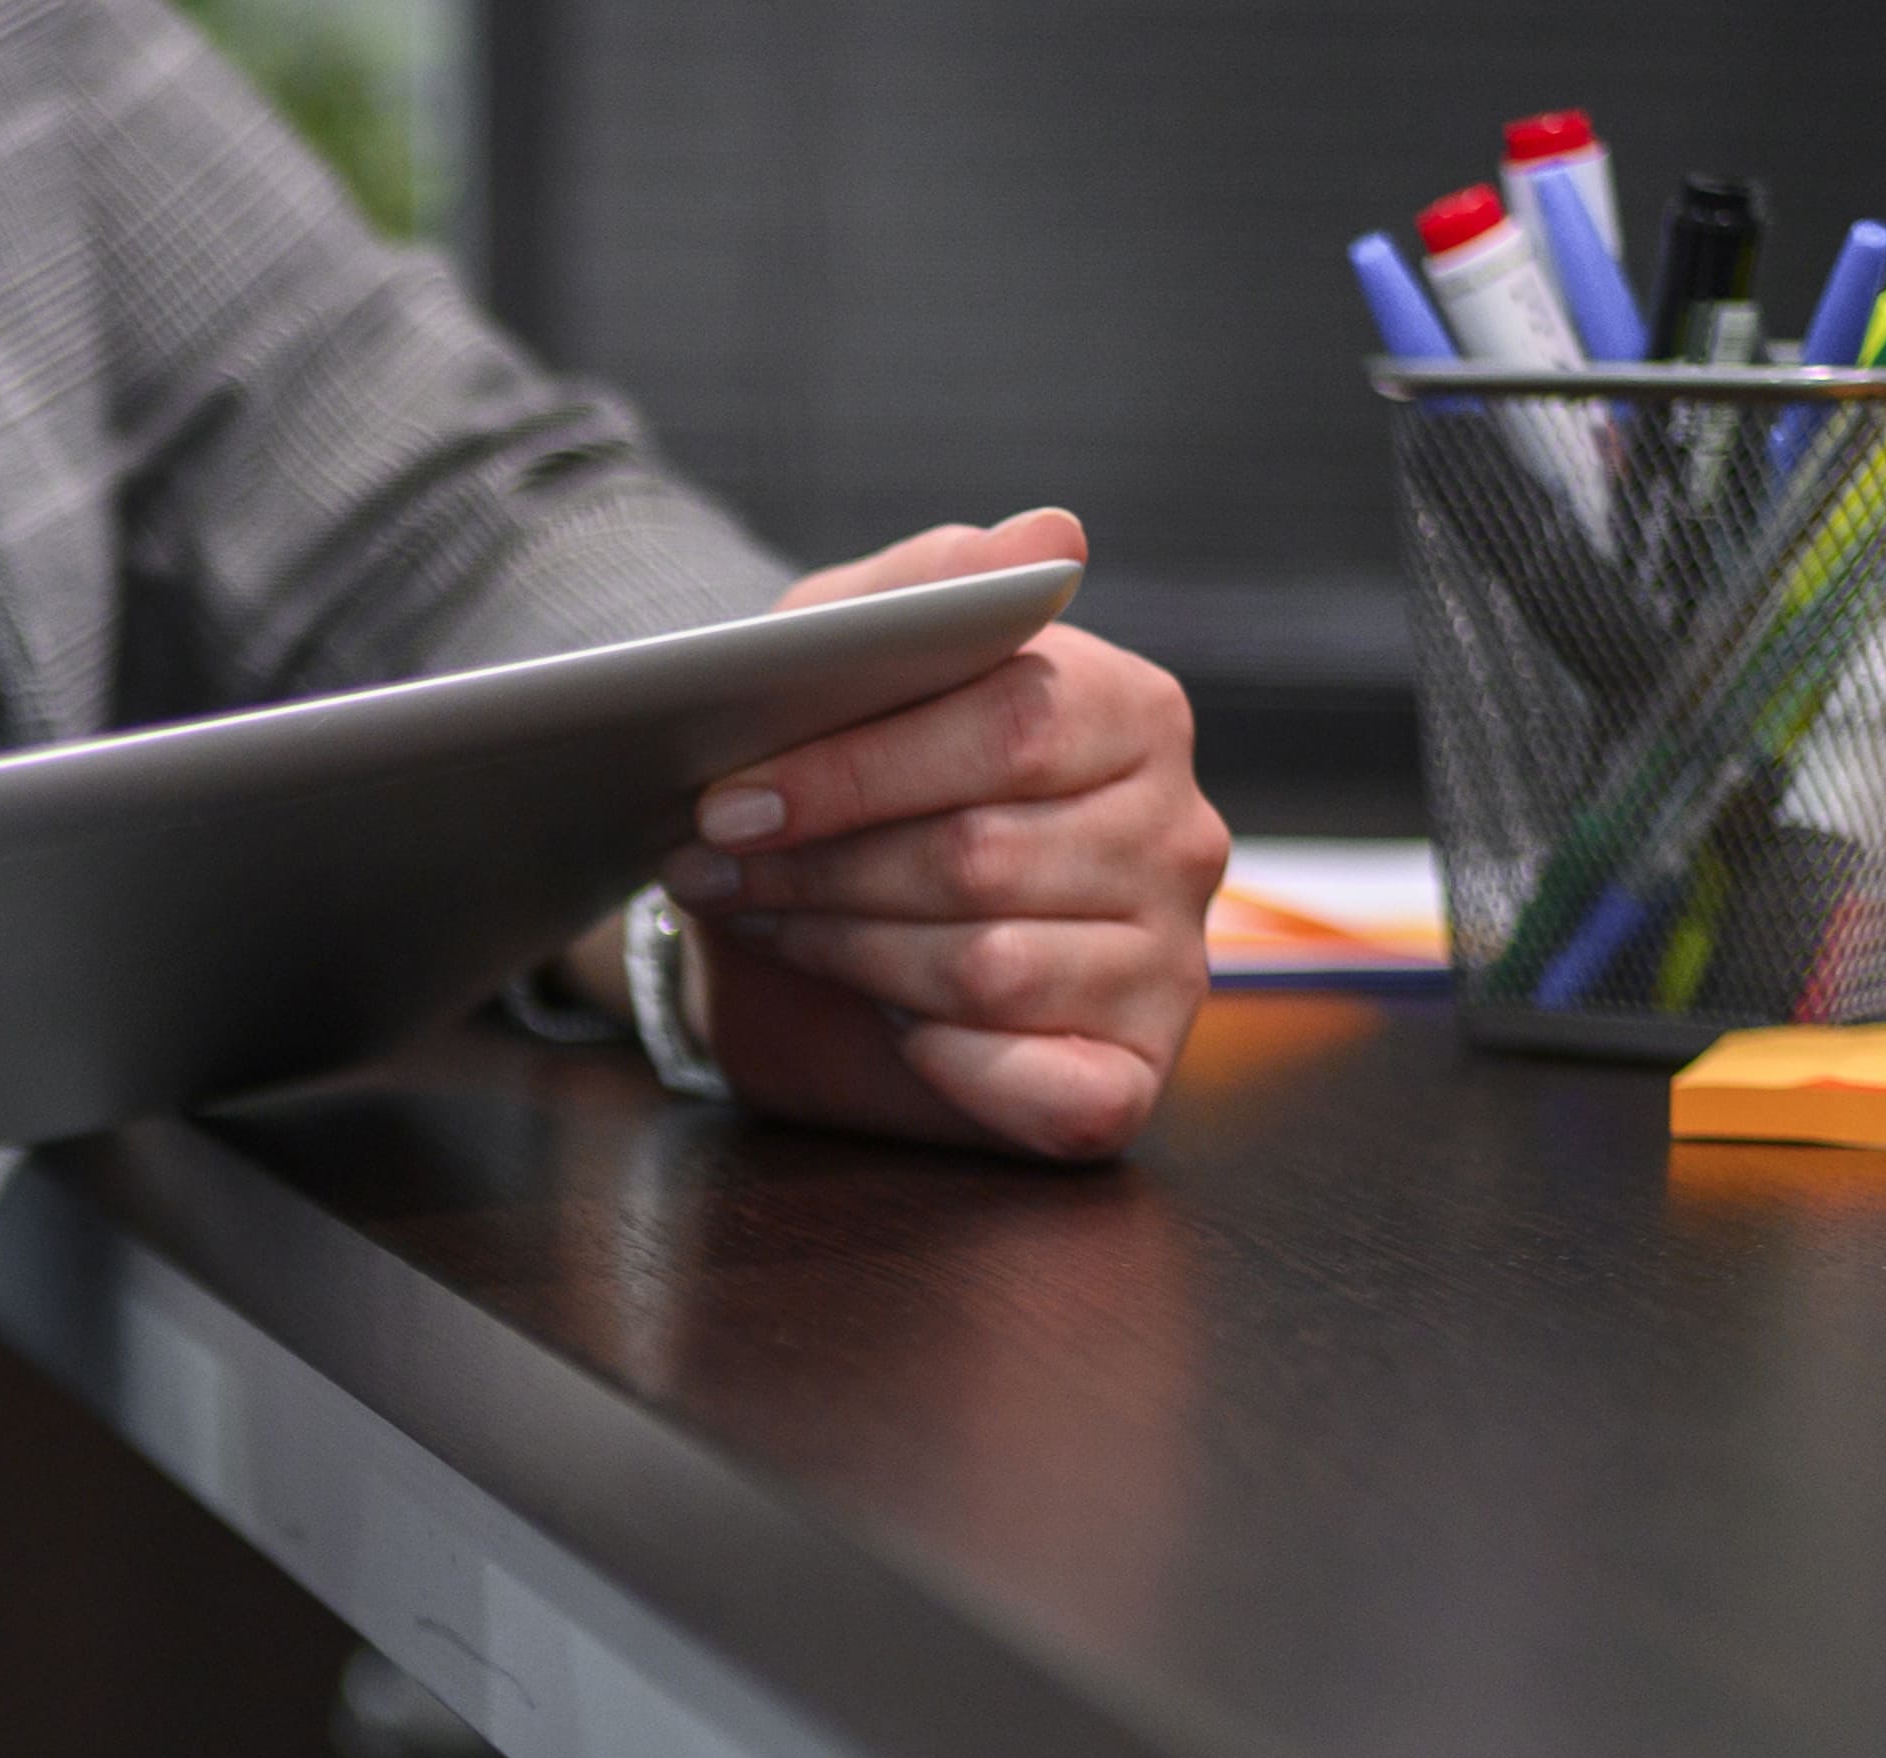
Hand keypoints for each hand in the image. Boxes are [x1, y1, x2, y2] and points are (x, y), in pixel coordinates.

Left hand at [661, 510, 1225, 1161]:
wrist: (812, 924)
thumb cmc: (844, 776)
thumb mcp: (851, 655)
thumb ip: (932, 586)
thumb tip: (1049, 538)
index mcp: (1132, 711)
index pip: (1012, 726)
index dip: (853, 772)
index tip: (725, 800)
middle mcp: (1176, 835)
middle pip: (982, 857)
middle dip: (821, 870)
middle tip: (710, 871)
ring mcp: (1166, 963)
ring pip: (989, 971)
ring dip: (848, 955)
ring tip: (773, 925)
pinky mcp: (1130, 1075)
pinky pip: (1047, 1091)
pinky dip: (950, 1069)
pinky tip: (894, 1032)